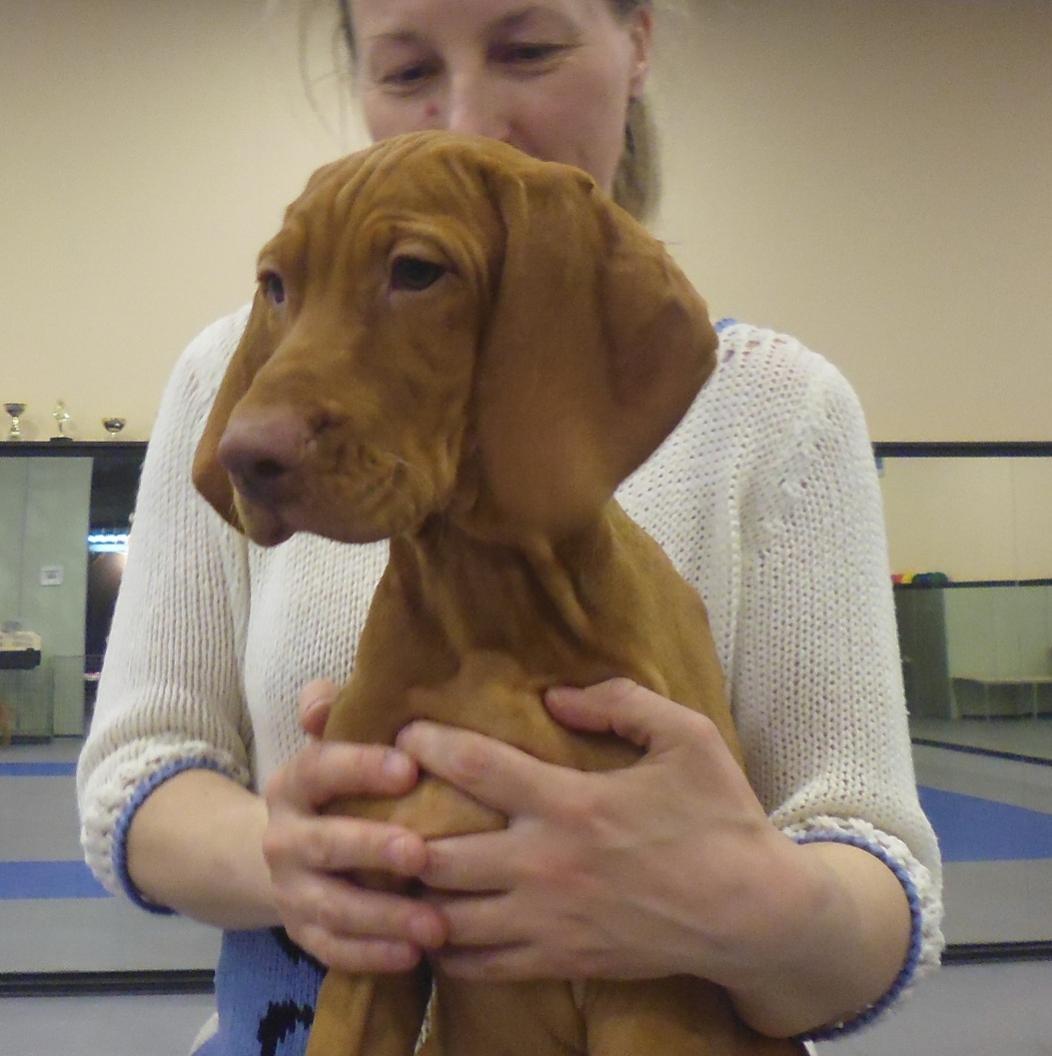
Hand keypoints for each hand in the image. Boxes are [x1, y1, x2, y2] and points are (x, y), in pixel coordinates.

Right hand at [261, 679, 447, 971]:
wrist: (285, 848)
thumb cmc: (336, 787)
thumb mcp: (331, 745)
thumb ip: (331, 714)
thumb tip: (319, 697)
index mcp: (294, 783)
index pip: (321, 769)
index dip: (361, 767)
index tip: (410, 767)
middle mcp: (284, 838)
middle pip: (326, 844)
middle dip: (372, 848)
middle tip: (421, 853)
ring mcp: (291, 890)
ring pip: (333, 907)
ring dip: (384, 917)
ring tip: (436, 924)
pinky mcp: (303, 933)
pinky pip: (335, 951)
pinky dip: (373, 956)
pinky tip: (414, 955)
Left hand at [396, 678, 811, 986]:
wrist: (753, 915)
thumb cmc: (720, 819)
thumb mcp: (688, 738)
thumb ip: (622, 703)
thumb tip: (556, 696)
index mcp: (571, 803)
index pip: (476, 767)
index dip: (429, 745)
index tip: (403, 734)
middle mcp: (545, 865)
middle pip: (439, 853)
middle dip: (394, 831)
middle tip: (375, 811)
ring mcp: (548, 921)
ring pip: (448, 916)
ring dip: (410, 895)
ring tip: (390, 872)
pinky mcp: (560, 960)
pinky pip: (481, 964)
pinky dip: (446, 947)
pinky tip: (431, 927)